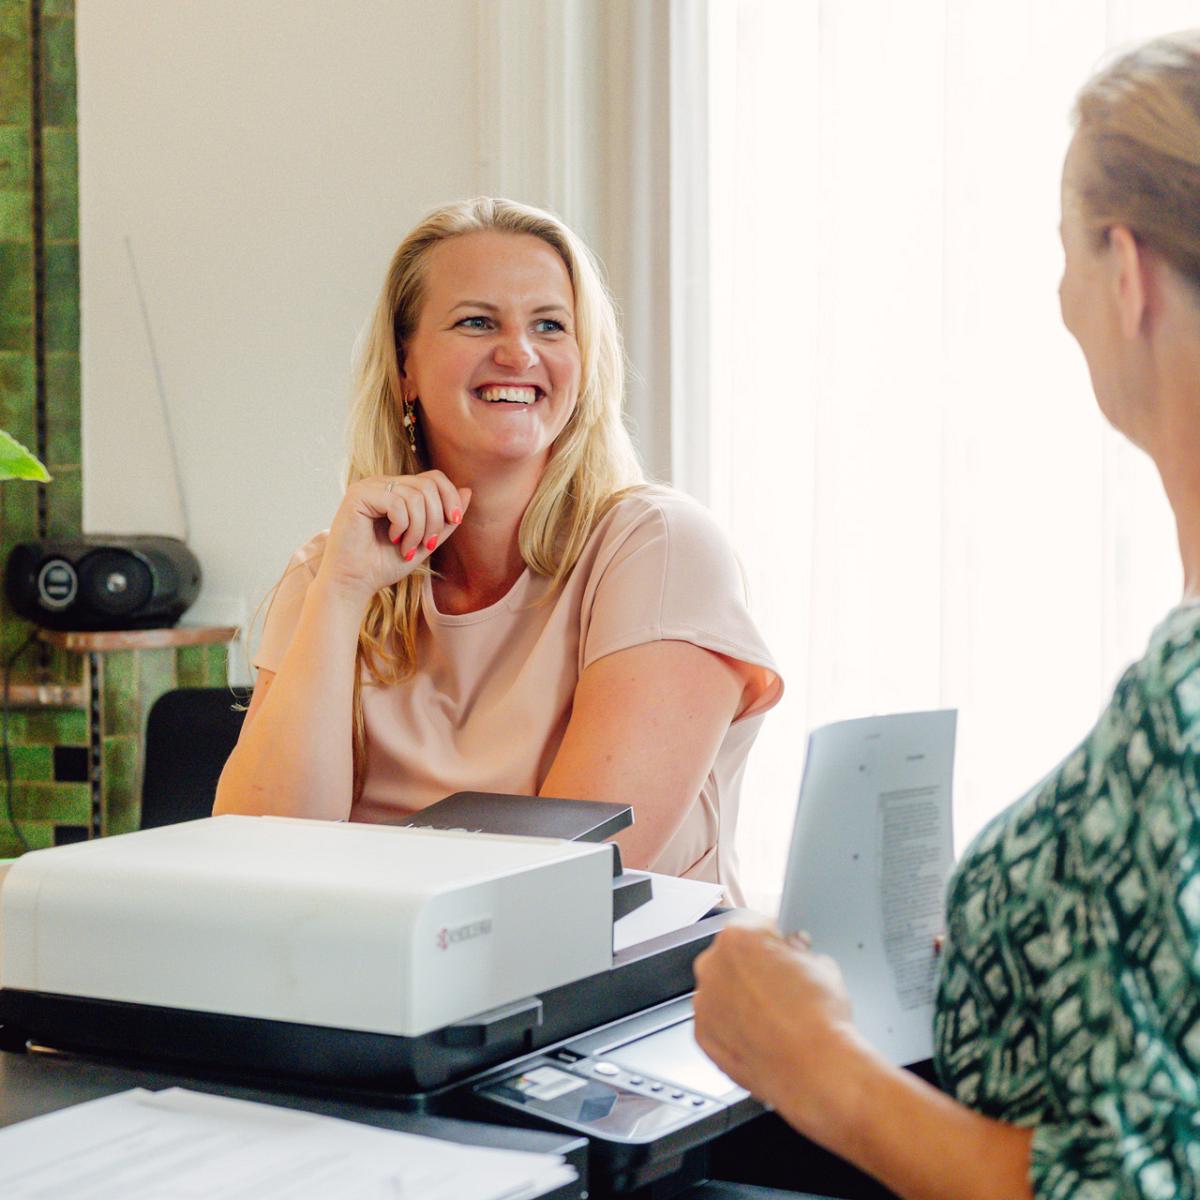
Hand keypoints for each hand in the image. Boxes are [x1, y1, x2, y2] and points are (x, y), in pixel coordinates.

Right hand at [317, 471, 472, 601]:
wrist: (353, 583)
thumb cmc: (384, 565)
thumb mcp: (425, 541)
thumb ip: (445, 519)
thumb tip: (467, 490)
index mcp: (397, 490)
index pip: (434, 478)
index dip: (450, 497)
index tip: (454, 520)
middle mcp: (383, 483)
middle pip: (428, 485)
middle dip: (436, 518)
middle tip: (427, 544)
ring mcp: (370, 487)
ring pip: (415, 495)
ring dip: (419, 528)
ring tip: (408, 547)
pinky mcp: (358, 495)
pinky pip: (397, 502)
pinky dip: (403, 525)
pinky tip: (392, 539)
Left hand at [692, 920, 866, 1145]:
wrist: (817, 1070)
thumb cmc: (819, 1019)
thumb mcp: (821, 965)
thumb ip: (799, 950)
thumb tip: (795, 951)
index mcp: (739, 936)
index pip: (754, 926)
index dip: (773, 940)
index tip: (780, 950)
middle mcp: (713, 964)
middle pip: (732, 957)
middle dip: (753, 967)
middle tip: (781, 987)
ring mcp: (704, 1001)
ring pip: (722, 990)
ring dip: (740, 997)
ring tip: (773, 1016)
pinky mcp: (702, 1035)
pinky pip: (716, 1022)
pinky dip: (733, 1027)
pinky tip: (761, 1035)